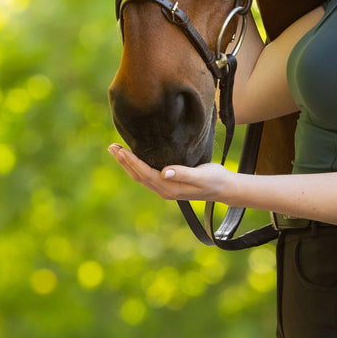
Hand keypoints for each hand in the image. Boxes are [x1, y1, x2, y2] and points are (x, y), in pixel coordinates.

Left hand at [108, 144, 232, 201]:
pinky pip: (147, 175)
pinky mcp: (169, 184)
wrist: (225, 188)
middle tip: (111, 147)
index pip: (145, 173)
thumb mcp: (201, 175)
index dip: (132, 162)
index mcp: (169, 188)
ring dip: (127, 164)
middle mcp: (164, 189)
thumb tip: (164, 172)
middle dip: (124, 161)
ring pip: (140, 176)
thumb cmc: (215, 179)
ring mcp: (165, 188)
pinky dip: (137, 166)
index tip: (121, 150)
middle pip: (138, 175)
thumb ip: (183, 173)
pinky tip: (134, 158)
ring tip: (117, 151)